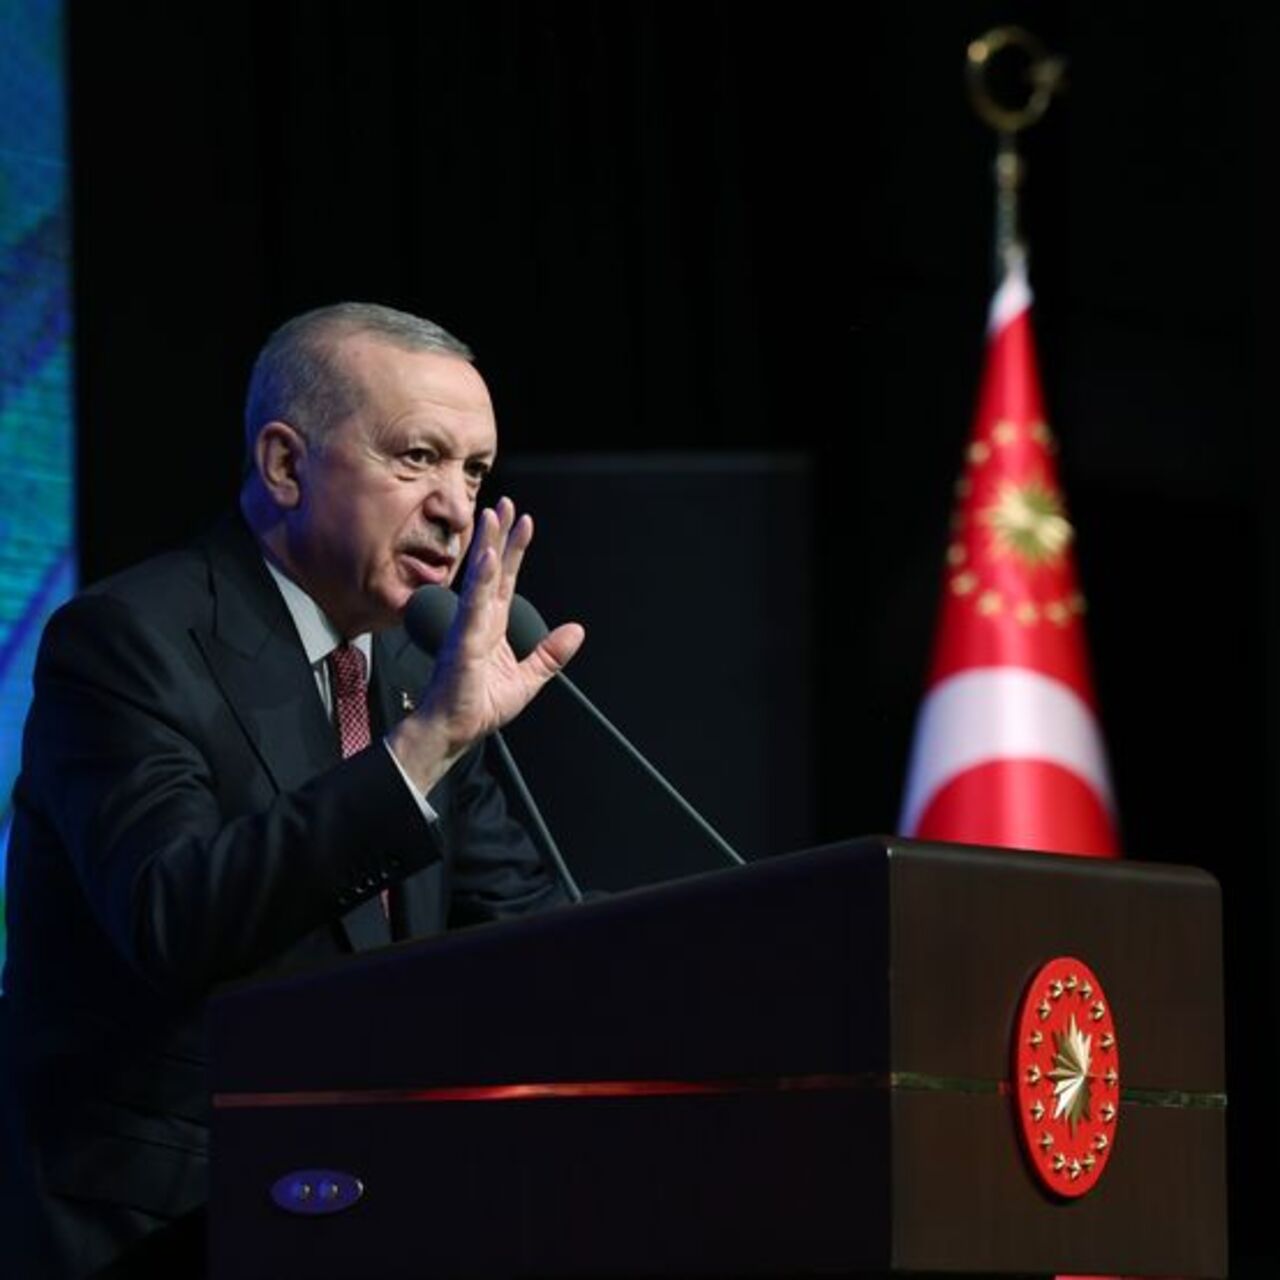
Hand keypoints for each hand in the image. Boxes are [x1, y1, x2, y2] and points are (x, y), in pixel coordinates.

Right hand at [387, 497, 583, 792]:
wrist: (451, 731)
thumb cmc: (478, 706)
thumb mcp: (527, 679)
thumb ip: (550, 654)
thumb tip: (577, 630)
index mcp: (492, 627)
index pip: (506, 580)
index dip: (515, 551)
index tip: (524, 522)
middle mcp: (478, 620)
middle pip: (492, 570)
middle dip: (500, 536)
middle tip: (505, 503)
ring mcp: (468, 628)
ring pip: (480, 580)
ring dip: (487, 546)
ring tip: (493, 516)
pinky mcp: (463, 642)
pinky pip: (473, 607)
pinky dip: (481, 582)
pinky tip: (487, 558)